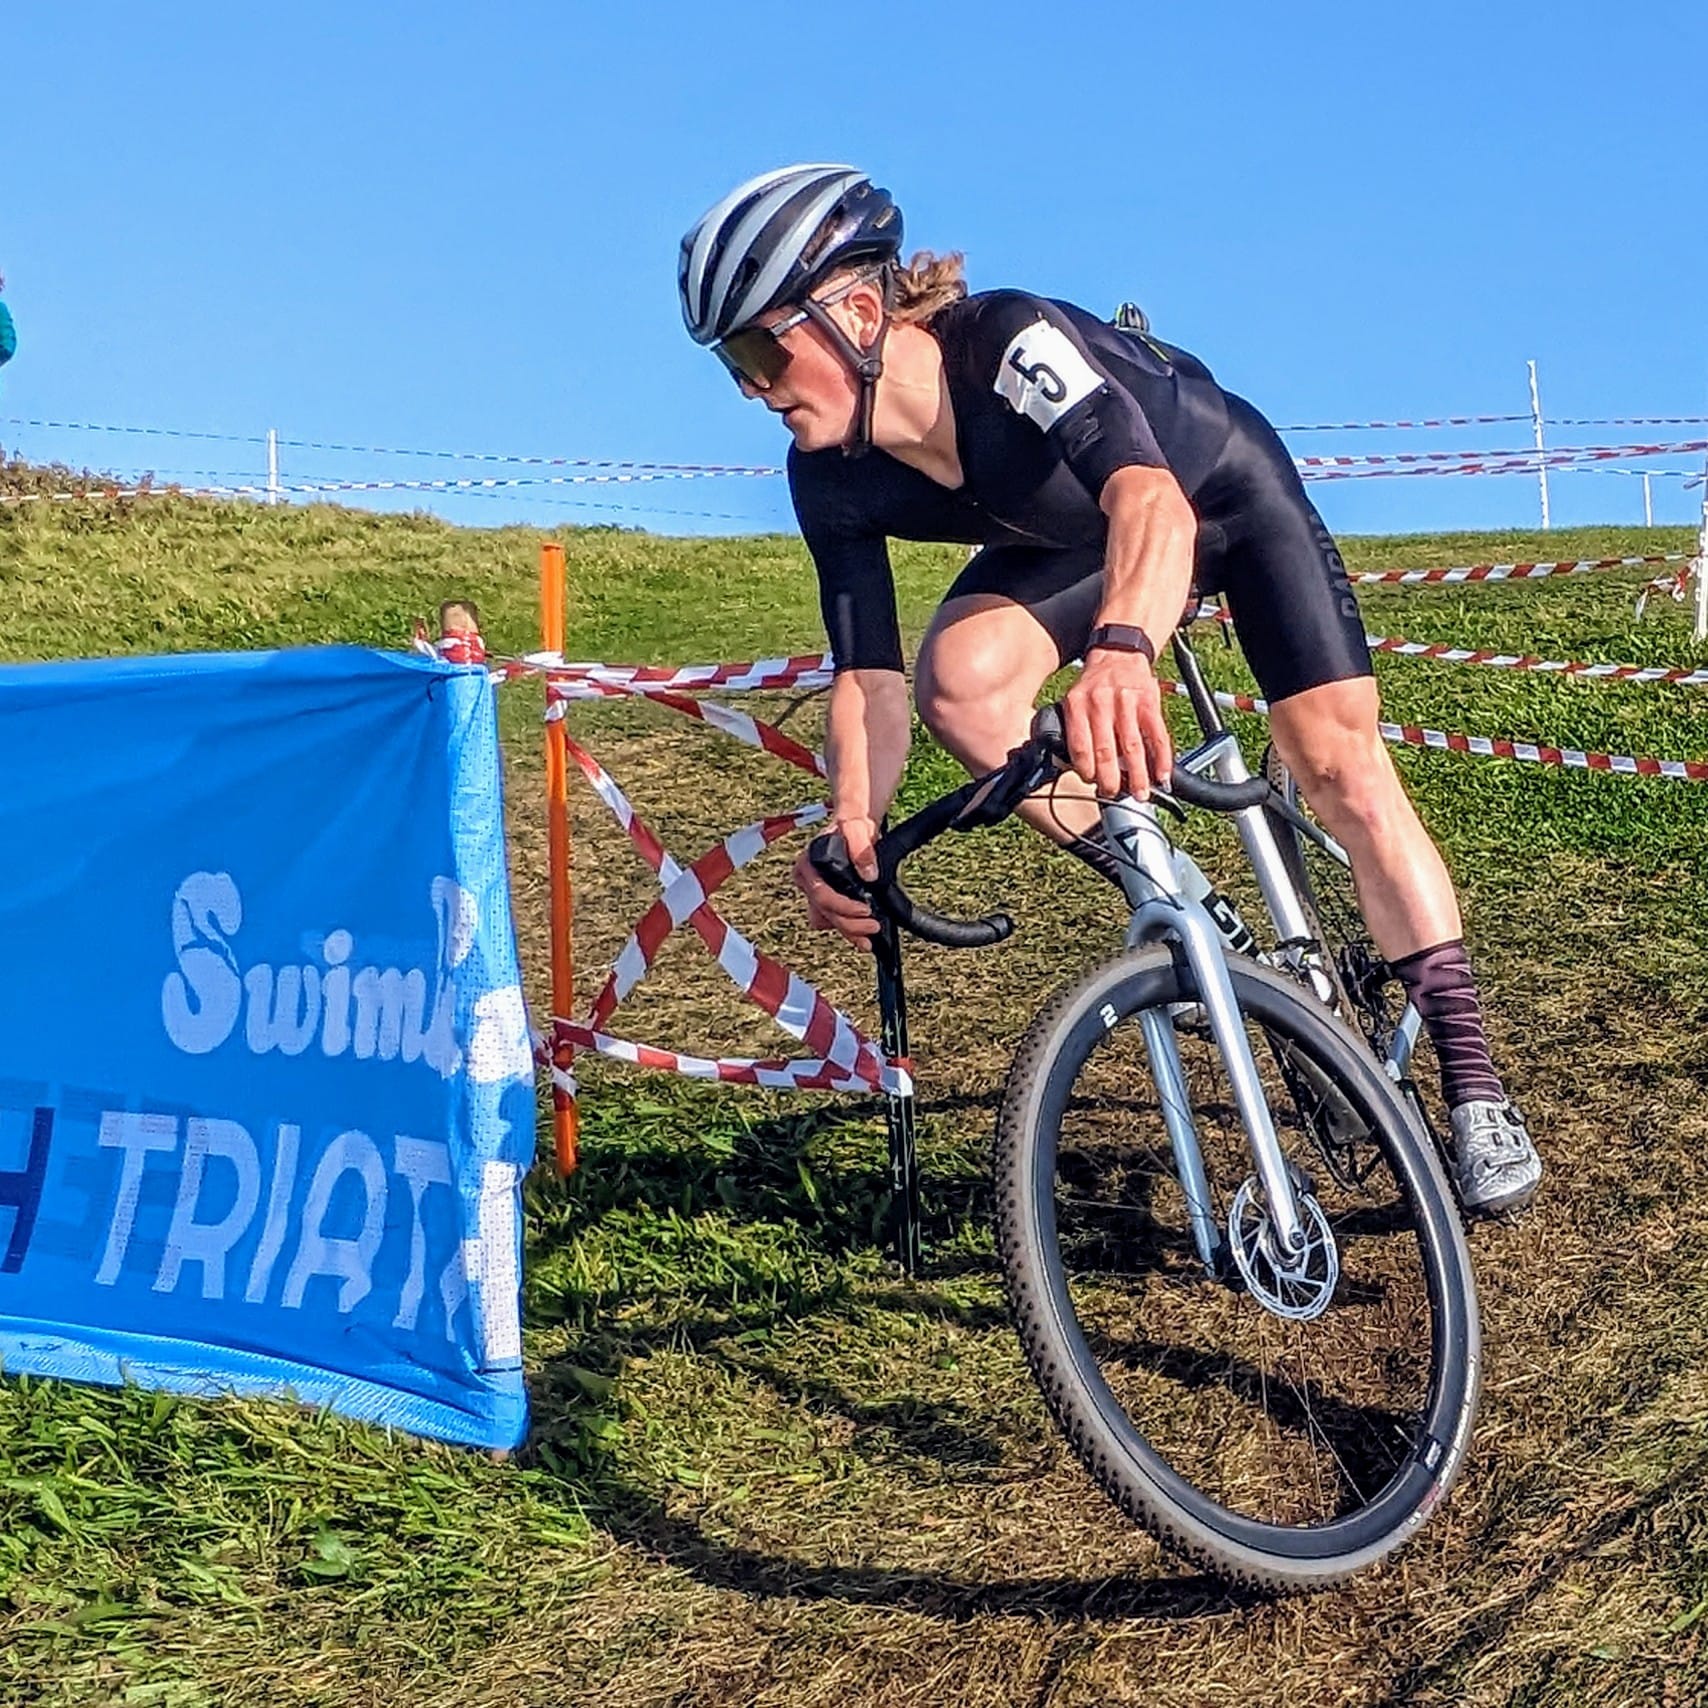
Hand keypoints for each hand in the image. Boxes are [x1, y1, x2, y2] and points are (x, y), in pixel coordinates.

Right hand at [792, 815, 881, 946]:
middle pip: (824, 913)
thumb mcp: (856, 827)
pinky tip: (863, 932)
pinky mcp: (828, 899)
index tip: (865, 910)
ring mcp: (817, 892)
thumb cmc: (851, 824)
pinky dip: (848, 928)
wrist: (857, 826)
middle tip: (872, 927)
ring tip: (868, 938)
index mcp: (807, 865)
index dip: (843, 907)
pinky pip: (833, 921)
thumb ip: (861, 847)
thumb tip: (869, 873)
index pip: (820, 895)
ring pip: (827, 921)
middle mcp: (808, 881)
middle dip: (849, 925)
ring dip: (847, 931)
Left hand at [1062, 651, 1172, 798]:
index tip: (1092, 783)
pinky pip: (1157, 735)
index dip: (1086, 771)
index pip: (1080, 747)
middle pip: (1105, 751)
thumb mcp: (1074, 700)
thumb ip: (1075, 730)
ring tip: (1139, 794)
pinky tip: (1162, 775)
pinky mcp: (1150, 702)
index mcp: (1077, 705)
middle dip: (1110, 780)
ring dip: (1137, 776)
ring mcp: (1127, 702)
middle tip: (1113, 795)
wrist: (1118, 653)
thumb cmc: (1095, 685)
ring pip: (1133, 747)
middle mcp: (1101, 702)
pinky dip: (1161, 758)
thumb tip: (1076, 768)